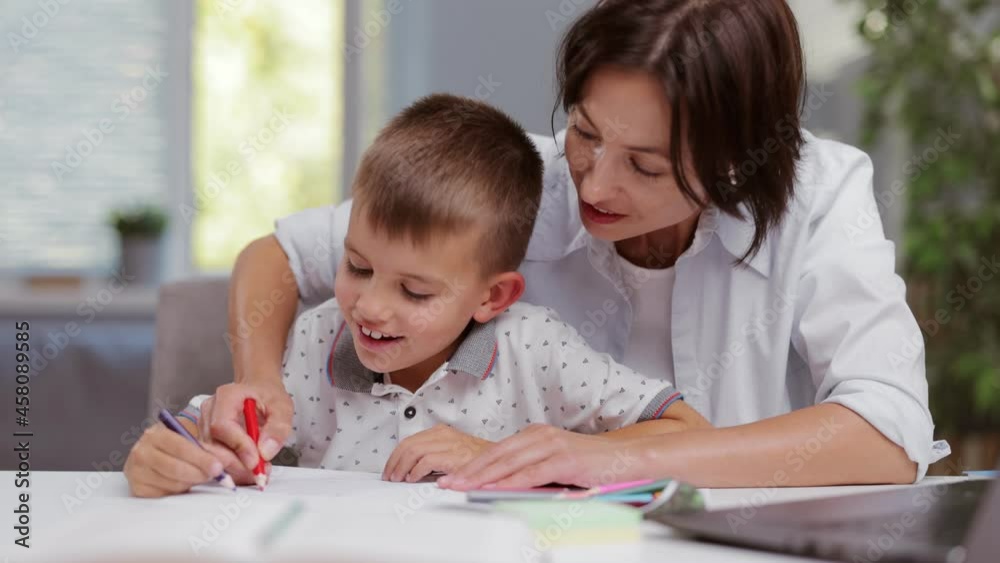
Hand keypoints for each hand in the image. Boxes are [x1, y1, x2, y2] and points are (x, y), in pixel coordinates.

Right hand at [124, 421, 261, 497]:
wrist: (167, 452)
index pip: (182, 444)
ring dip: (194, 481)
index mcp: (161, 428)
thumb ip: (224, 443)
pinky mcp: (137, 485)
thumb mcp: (206, 433)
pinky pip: (163, 492)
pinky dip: (180, 490)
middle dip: (202, 471)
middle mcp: (145, 445)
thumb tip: (252, 456)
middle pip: (176, 465)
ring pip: (172, 480)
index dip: (202, 456)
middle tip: (222, 478)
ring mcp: (138, 465)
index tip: (220, 466)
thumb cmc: (190, 442)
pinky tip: (189, 484)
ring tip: (207, 478)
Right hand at [202, 381, 292, 470]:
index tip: (255, 461)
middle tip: (259, 472)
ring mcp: (205, 425)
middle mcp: (210, 410)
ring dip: (235, 469)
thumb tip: (266, 451)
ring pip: (212, 455)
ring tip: (259, 469)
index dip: (238, 446)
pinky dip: (233, 469)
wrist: (259, 391)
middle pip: (212, 444)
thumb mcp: (282, 406)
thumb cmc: (268, 396)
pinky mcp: (207, 439)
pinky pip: (215, 459)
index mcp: (227, 396)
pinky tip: (249, 469)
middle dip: (236, 464)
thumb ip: (278, 427)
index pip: (222, 425)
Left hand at [382, 424, 491, 482]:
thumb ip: (432, 454)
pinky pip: (426, 461)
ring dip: (401, 467)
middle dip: (394, 461)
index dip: (395, 456)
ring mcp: (449, 444)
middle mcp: (443, 434)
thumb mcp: (450, 451)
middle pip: (408, 444)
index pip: (410, 440)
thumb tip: (408, 468)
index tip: (390, 469)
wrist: (499, 463)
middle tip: (390, 476)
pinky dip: (415, 471)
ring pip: (413, 450)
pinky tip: (413, 478)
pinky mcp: (454, 456)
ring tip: (398, 478)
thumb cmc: (476, 461)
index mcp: (441, 432)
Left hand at [437, 424, 644, 490]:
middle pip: (497, 455)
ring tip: (463, 486)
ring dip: (483, 476)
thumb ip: (532, 471)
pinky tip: (497, 489)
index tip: (453, 476)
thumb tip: (506, 486)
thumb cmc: (592, 465)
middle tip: (447, 482)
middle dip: (469, 470)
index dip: (473, 464)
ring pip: (509, 463)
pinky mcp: (565, 460)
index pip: (497, 451)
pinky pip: (532, 473)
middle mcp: (541, 436)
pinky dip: (512, 482)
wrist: (626, 459)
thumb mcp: (555, 464)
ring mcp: (552, 446)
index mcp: (536, 436)